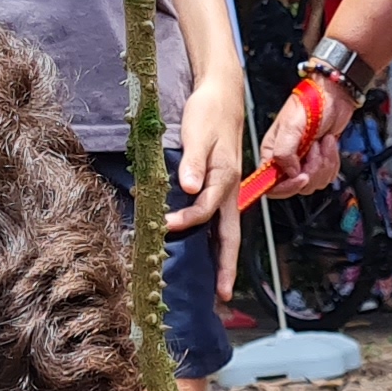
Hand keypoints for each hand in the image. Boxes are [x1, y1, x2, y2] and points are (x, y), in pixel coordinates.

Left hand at [175, 63, 248, 299]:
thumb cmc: (208, 112)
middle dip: (226, 266)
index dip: (184, 221)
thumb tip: (188, 187)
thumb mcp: (198, 132)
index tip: (162, 225)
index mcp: (224, 178)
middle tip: (221, 296)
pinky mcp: (221, 187)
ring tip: (218, 286)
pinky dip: (215, 241)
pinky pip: (220, 221)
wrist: (221, 95)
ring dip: (223, 259)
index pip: (204, 210)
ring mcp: (227, 191)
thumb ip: (193, 161)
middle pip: (229, 235)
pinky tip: (207, 254)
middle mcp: (229, 190)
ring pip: (227, 232)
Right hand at [260, 70, 353, 195]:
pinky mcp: (320, 162)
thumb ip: (284, 151)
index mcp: (272, 153)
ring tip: (321, 143)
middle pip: (297, 186)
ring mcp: (304, 162)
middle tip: (314, 150)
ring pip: (314, 183)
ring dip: (324, 163)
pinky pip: (327, 176)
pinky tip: (329, 144)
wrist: (334, 96)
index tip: (301, 176)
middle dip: (312, 170)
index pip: (271, 185)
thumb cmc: (310, 104)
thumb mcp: (292, 126)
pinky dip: (332, 161)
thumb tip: (290, 173)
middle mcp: (286, 160)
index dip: (287, 186)